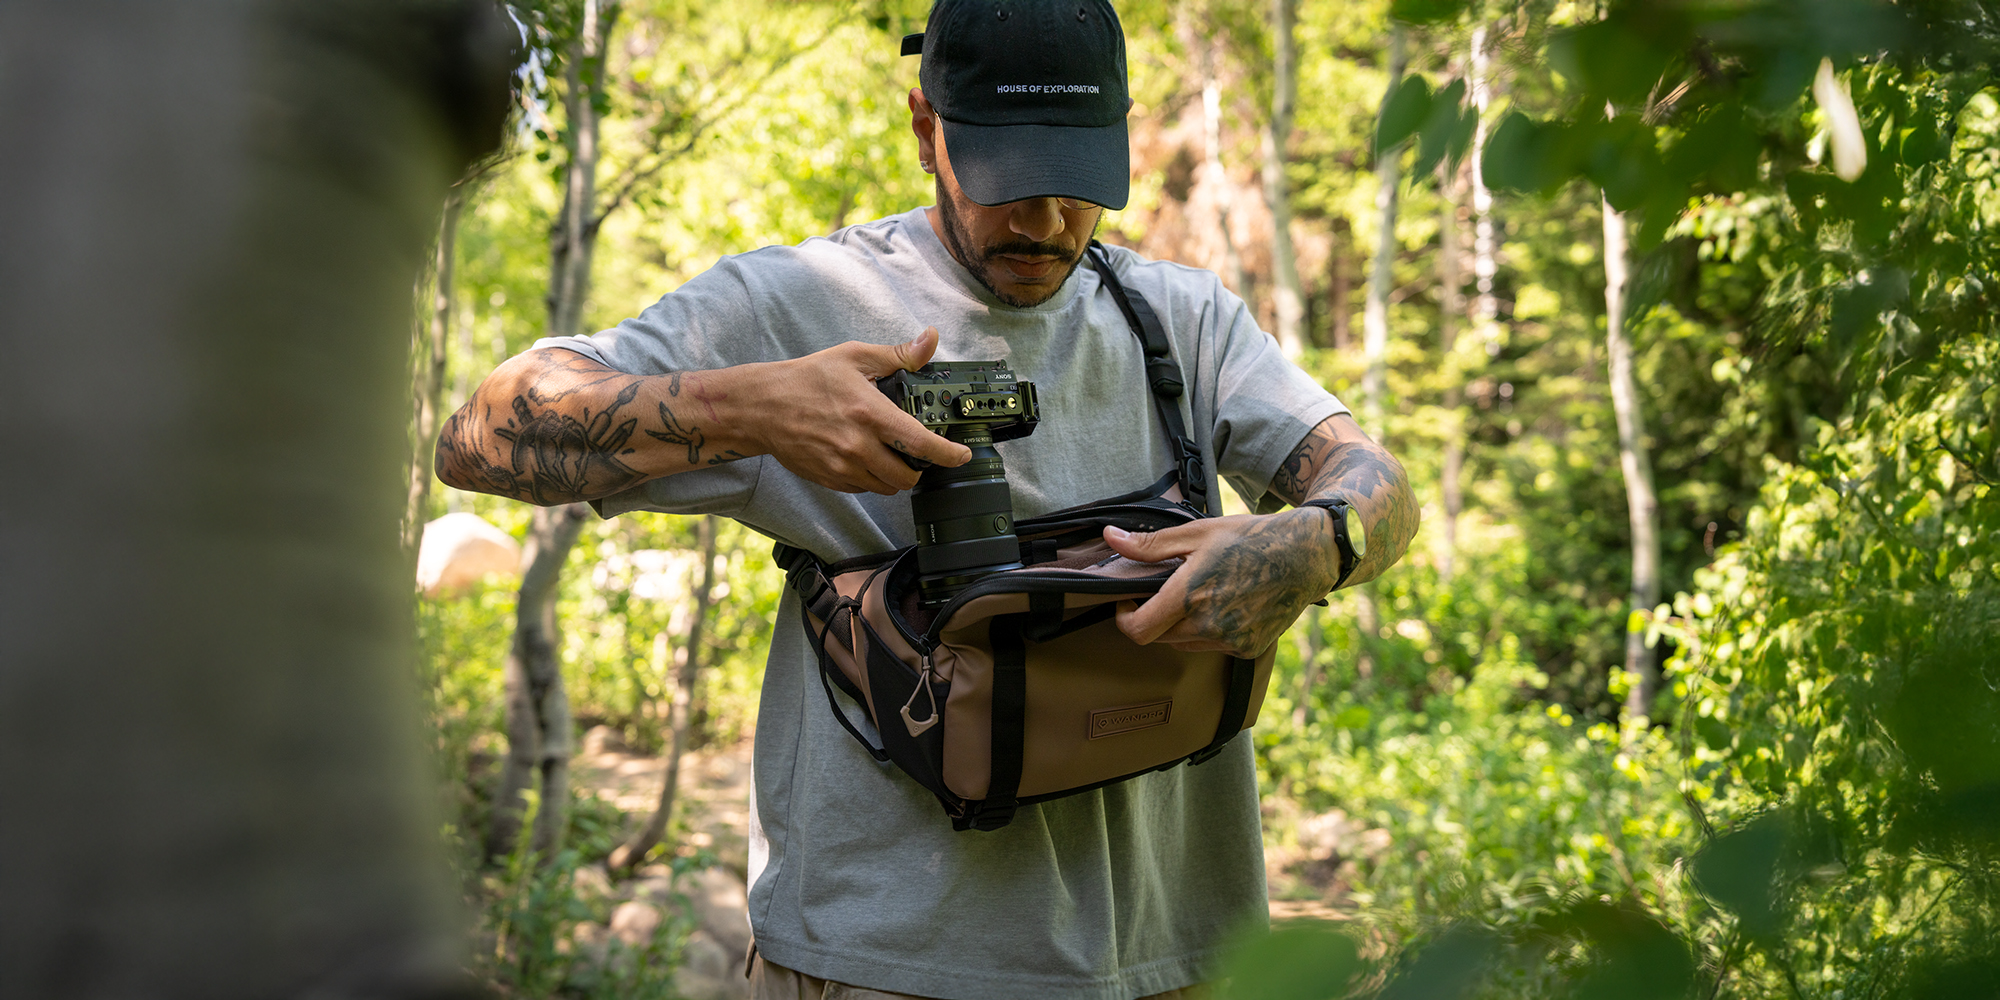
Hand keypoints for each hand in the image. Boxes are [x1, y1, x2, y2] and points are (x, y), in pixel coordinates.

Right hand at [750, 327, 970, 494]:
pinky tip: (865, 456)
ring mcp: (842, 467)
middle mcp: (858, 446)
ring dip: (896, 474)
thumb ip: (898, 355)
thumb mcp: (854, 357)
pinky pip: (864, 488)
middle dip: (919, 466)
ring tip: (889, 452)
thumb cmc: (806, 380)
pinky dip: (872, 478)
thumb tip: (929, 340)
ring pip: (887, 487)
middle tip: (917, 451)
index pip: (921, 443)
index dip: (949, 454)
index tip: (962, 455)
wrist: (761, 407)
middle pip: (907, 475)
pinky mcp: (830, 479)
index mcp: (869, 414)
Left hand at [1103, 510, 1335, 657]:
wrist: (1307, 556)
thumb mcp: (1198, 533)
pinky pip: (1212, 646)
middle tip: (1165, 591)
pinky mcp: (1247, 649)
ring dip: (1180, 626)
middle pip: (1159, 637)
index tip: (1128, 601)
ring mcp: (1230, 641)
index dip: (1124, 618)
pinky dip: (1208, 631)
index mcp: (1189, 596)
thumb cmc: (1252, 538)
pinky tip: (1224, 606)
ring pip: (1184, 644)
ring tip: (1198, 595)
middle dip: (1153, 617)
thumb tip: (1110, 538)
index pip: (1138, 630)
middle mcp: (1208, 625)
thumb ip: (1150, 545)